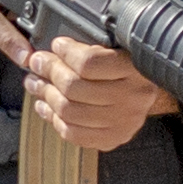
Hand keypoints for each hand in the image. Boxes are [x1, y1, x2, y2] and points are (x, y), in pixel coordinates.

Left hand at [24, 37, 171, 152]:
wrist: (146, 93)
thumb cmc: (128, 66)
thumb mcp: (118, 47)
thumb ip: (91, 47)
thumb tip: (52, 50)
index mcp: (135, 68)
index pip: (90, 62)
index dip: (66, 52)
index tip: (56, 45)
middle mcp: (133, 97)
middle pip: (75, 87)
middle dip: (49, 72)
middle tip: (38, 63)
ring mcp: (124, 122)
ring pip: (69, 111)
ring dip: (46, 94)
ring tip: (36, 83)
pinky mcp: (112, 138)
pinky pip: (73, 133)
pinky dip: (53, 118)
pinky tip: (45, 105)